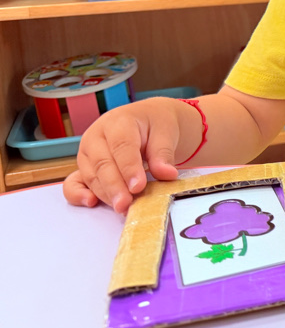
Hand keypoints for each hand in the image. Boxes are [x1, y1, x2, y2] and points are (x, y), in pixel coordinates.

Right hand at [62, 98, 185, 212]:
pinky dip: (78, 194)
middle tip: (126, 204)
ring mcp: (87, 152)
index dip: (129, 168)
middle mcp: (97, 136)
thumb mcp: (165, 132)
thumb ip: (163, 154)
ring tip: (122, 207)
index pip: (121, 146)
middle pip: (102, 163)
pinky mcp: (84, 167)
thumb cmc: (154, 124)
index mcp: (118, 122)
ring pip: (91, 176)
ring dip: (105, 194)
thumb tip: (167, 174)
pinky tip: (91, 202)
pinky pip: (74, 182)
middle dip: (114, 187)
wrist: (146, 120)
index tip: (138, 186)